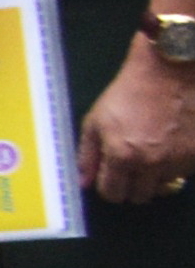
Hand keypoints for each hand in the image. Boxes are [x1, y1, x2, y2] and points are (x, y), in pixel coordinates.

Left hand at [90, 50, 194, 209]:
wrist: (170, 72)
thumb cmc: (129, 92)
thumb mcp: (96, 120)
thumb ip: (87, 154)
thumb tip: (83, 183)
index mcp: (122, 156)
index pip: (113, 194)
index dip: (109, 187)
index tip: (111, 178)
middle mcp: (153, 164)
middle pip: (139, 196)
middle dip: (131, 186)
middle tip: (130, 167)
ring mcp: (180, 161)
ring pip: (163, 186)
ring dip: (155, 175)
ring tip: (152, 149)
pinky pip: (184, 173)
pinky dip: (176, 165)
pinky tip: (171, 144)